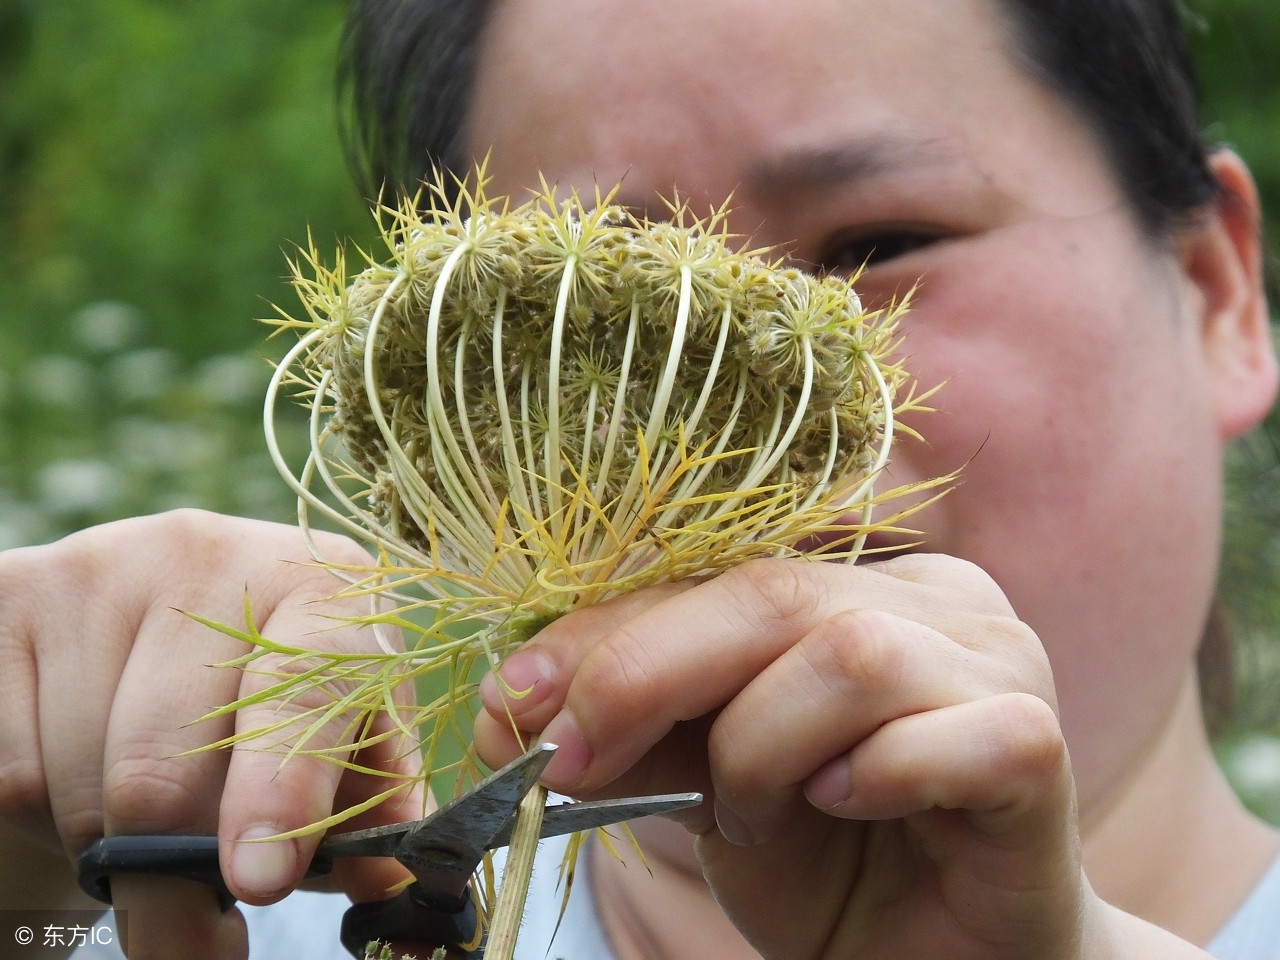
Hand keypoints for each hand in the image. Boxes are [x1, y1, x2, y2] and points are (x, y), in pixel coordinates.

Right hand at [0, 510, 420, 959]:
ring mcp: (99, 567)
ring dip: (104, 846)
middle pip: (166, 762)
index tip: (260, 881)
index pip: (305, 679)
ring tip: (145, 830)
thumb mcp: (341, 740)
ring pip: (74, 778)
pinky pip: (8, 764)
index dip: (284, 786)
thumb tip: (388, 890)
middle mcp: (210, 555)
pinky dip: (38, 813)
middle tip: (192, 939)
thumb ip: (371, 808)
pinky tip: (81, 781)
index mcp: (318, 584)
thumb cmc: (271, 706)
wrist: (153, 640)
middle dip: (174, 879)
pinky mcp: (11, 595)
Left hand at [473, 554, 1204, 958]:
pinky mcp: (1036, 748)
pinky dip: (878, 773)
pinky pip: (959, 734)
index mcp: (857, 583)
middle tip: (577, 759)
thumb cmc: (830, 864)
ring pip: (852, 657)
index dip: (608, 627)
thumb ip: (637, 735)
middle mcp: (938, 600)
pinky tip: (844, 805)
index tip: (514, 697)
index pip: (717, 571)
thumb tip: (516, 707)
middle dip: (650, 673)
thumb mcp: (707, 786)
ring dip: (763, 746)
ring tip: (753, 814)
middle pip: (778, 595)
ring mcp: (1000, 662)